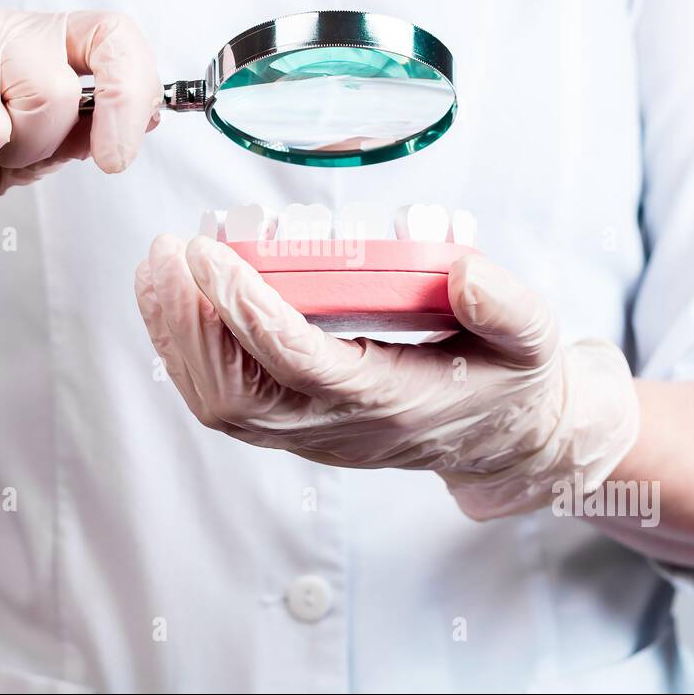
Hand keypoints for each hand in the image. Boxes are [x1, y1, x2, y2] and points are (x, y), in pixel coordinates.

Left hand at [135, 234, 639, 519]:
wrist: (504, 441)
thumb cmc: (510, 383)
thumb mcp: (535, 340)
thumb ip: (508, 308)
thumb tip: (462, 274)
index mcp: (391, 402)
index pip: (300, 365)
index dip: (246, 311)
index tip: (208, 254)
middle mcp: (338, 428)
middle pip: (234, 395)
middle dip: (187, 324)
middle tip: (167, 252)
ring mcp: (311, 435)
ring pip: (219, 405)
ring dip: (177, 338)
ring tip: (159, 270)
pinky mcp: (296, 428)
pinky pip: (224, 402)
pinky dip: (187, 353)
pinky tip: (178, 303)